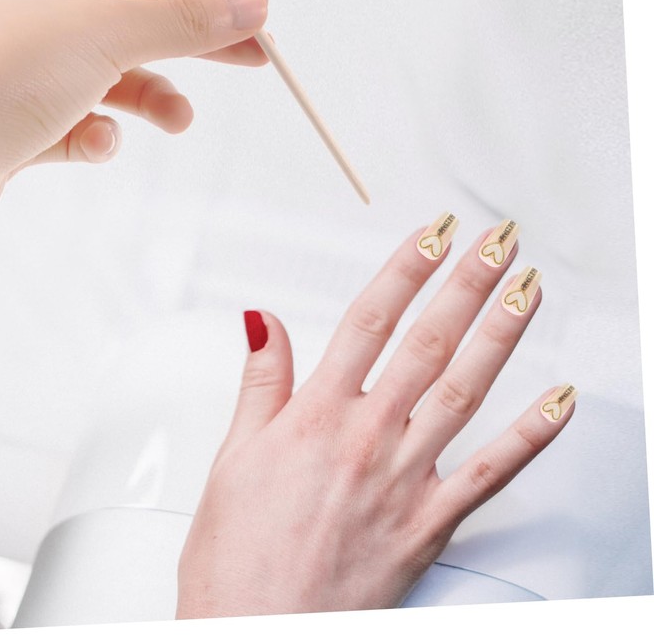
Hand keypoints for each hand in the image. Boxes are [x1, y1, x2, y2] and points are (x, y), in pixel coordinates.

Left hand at [0, 0, 267, 267]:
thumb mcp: (101, 35)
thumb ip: (179, 24)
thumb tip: (246, 7)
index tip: (260, 19)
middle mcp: (32, 16)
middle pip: (138, 25)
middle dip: (193, 46)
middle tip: (252, 60)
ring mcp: (26, 76)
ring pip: (114, 82)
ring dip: (152, 99)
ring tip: (178, 120)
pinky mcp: (20, 131)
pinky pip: (82, 128)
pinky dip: (98, 138)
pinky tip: (93, 145)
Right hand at [176, 215, 575, 616]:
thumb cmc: (237, 556)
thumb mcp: (233, 457)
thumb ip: (260, 381)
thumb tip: (262, 322)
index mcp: (315, 416)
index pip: (369, 320)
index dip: (406, 270)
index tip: (434, 235)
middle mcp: (365, 438)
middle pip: (425, 343)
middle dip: (466, 284)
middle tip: (497, 243)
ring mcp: (403, 481)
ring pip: (462, 392)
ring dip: (499, 336)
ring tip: (526, 291)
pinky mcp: (428, 525)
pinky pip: (490, 474)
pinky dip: (531, 436)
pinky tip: (559, 401)